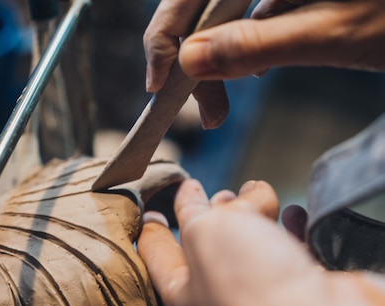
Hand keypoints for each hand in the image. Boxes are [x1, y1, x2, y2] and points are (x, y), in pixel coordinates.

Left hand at [138, 179, 384, 305]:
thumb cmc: (249, 288)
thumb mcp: (205, 233)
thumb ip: (202, 211)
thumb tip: (227, 198)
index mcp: (182, 297)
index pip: (157, 254)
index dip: (152, 227)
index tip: (149, 208)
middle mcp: (220, 303)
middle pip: (207, 248)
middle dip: (205, 215)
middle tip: (207, 192)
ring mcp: (264, 300)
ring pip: (251, 249)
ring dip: (251, 216)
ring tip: (252, 190)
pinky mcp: (304, 295)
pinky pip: (291, 254)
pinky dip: (290, 229)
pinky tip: (292, 213)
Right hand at [144, 0, 384, 125]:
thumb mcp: (331, 32)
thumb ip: (255, 43)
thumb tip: (190, 60)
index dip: (166, 37)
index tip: (161, 85)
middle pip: (200, 2)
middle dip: (192, 56)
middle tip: (203, 108)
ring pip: (220, 10)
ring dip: (214, 56)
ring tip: (220, 101)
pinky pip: (246, 11)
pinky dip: (239, 45)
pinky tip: (249, 69)